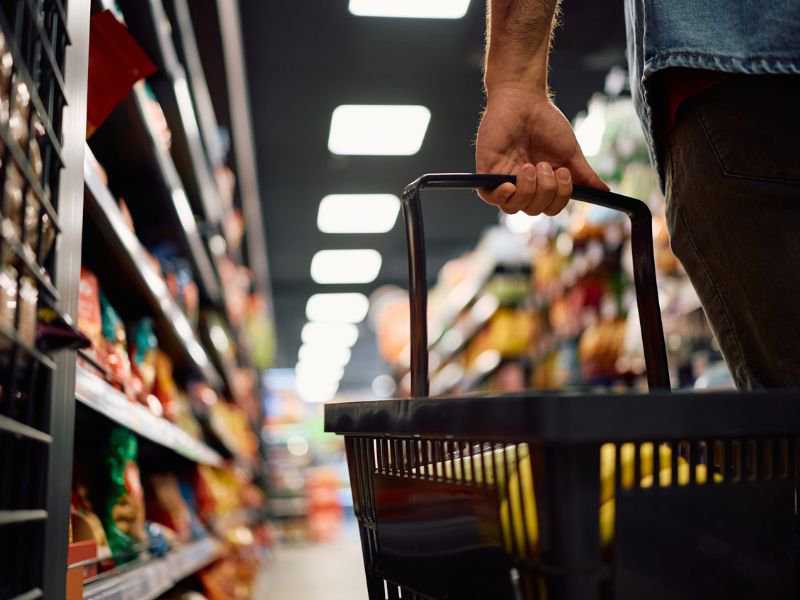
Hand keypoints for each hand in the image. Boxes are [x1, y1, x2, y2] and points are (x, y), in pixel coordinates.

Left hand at [476, 87, 607, 215]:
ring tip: (531, 166)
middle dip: (545, 191)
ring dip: (528, 191)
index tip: (564, 174)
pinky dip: (501, 196)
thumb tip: (605, 192)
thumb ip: (584, 174)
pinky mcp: (487, 172)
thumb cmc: (546, 122)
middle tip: (545, 165)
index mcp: (543, 183)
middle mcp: (523, 185)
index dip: (558, 198)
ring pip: (513, 208)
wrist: (523, 99)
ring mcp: (504, 179)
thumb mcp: (570, 151)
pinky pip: (489, 197)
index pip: (550, 207)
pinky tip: (510, 184)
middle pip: (533, 210)